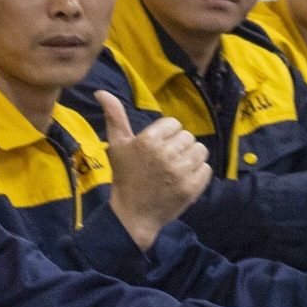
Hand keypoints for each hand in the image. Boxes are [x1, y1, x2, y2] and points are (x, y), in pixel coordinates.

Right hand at [97, 90, 210, 250]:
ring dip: (191, 158)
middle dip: (179, 147)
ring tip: (176, 169)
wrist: (133, 214)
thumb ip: (114, 117)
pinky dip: (198, 174)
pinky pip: (206, 168)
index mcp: (148, 140)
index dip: (167, 135)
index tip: (157, 149)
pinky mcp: (192, 187)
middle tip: (165, 162)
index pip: (174, 124)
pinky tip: (182, 180)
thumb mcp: (117, 145)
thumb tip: (101, 91)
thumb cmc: (125, 177)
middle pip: (188, 136)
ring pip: (200, 150)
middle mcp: (165, 154)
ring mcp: (180, 171)